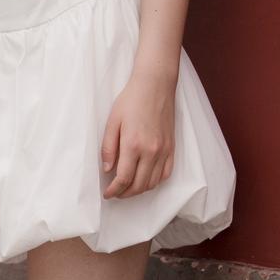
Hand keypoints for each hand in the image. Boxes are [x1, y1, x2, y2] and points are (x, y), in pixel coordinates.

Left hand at [101, 74, 175, 197]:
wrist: (155, 86)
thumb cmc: (131, 100)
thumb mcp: (112, 121)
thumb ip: (108, 148)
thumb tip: (107, 170)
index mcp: (133, 145)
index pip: (124, 178)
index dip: (114, 190)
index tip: (107, 194)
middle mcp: (151, 151)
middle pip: (139, 185)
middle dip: (125, 194)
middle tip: (115, 193)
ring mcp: (164, 150)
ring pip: (153, 183)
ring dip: (140, 190)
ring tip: (128, 188)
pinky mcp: (172, 147)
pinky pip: (166, 173)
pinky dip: (155, 182)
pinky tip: (145, 179)